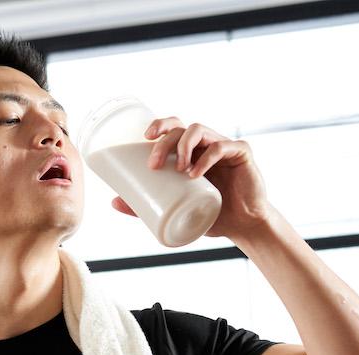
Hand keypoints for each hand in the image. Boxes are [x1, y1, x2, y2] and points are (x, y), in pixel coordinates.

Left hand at [110, 117, 276, 241]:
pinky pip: (221, 147)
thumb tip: (114, 202)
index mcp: (192, 151)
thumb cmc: (211, 215)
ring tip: (177, 169)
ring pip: (199, 130)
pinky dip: (206, 158)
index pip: (173, 128)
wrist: (244, 226)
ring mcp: (224, 145)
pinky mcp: (241, 153)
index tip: (144, 137)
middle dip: (164, 140)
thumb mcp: (176, 210)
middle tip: (153, 163)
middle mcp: (206, 143)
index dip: (159, 125)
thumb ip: (147, 205)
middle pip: (181, 127)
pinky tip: (195, 174)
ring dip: (183, 146)